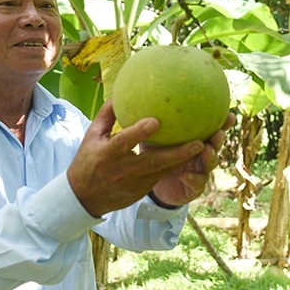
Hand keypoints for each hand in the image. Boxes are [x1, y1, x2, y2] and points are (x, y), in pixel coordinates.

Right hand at [67, 99, 204, 216]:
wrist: (84, 198)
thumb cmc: (87, 160)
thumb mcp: (91, 136)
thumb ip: (107, 114)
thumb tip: (121, 91)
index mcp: (107, 154)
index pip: (124, 142)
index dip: (139, 133)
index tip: (156, 121)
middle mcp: (122, 170)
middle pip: (155, 162)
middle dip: (179, 153)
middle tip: (200, 142)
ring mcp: (134, 183)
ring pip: (164, 171)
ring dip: (185, 161)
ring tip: (206, 148)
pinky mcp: (141, 191)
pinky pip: (162, 176)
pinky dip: (177, 166)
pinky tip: (192, 155)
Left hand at [148, 112, 235, 206]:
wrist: (151, 183)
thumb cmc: (154, 154)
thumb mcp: (153, 139)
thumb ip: (157, 125)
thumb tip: (151, 102)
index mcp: (195, 141)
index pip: (211, 129)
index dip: (222, 123)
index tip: (230, 115)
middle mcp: (201, 155)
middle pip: (215, 145)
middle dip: (218, 139)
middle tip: (218, 133)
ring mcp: (200, 171)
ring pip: (210, 164)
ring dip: (210, 157)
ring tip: (207, 150)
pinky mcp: (194, 188)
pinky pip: (196, 183)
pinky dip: (193, 178)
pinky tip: (186, 175)